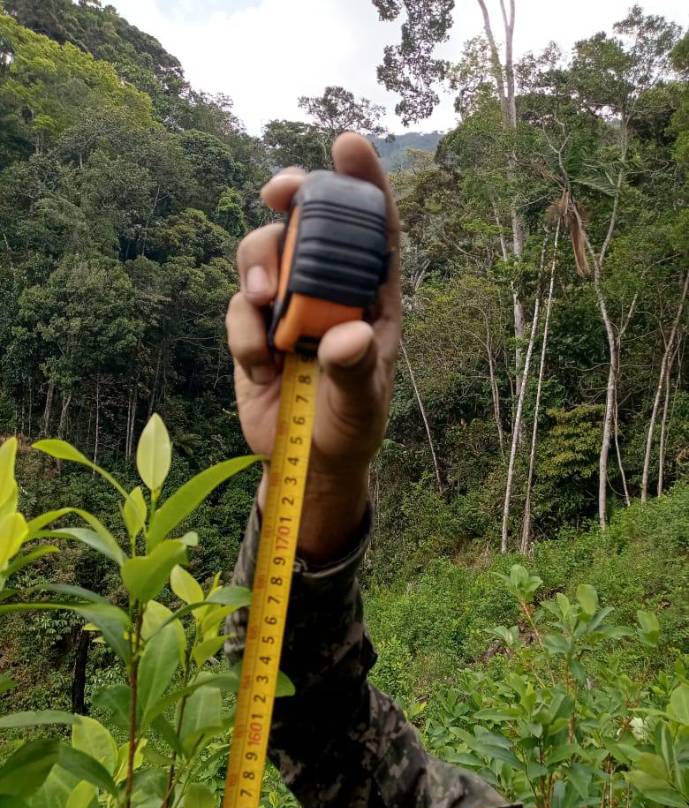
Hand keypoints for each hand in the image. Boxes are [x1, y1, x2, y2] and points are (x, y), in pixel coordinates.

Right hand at [226, 133, 400, 561]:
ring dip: (258, 265)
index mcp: (371, 297)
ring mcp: (286, 307)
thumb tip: (348, 335)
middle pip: (307, 224)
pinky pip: (238, 307)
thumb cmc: (350, 426)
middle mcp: (327, 291)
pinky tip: (260, 365)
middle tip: (279, 191)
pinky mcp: (252, 329)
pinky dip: (243, 329)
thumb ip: (356, 371)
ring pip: (264, 254)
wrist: (307, 463)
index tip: (347, 143)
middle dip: (291, 196)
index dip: (363, 183)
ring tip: (263, 303)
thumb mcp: (362, 404)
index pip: (373, 230)